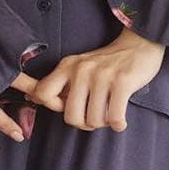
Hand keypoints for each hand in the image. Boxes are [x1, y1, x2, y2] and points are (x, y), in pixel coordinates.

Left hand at [22, 28, 165, 132]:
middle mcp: (81, 70)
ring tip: (109, 111)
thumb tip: (30, 96)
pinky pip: (114, 118)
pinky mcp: (122, 82)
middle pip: (71, 117)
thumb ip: (57, 84)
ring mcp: (101, 76)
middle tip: (95, 114)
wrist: (138, 45)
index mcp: (67, 66)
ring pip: (94, 121)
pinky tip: (120, 119)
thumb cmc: (106, 63)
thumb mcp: (77, 67)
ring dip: (103, 123)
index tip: (67, 106)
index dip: (53, 107)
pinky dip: (118, 124)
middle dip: (85, 123)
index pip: (43, 93)